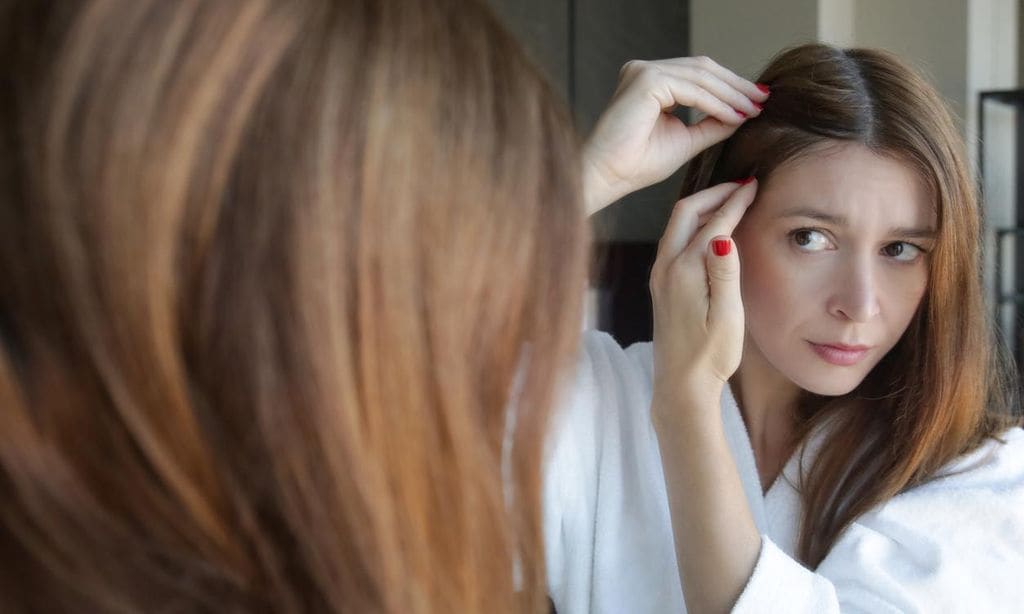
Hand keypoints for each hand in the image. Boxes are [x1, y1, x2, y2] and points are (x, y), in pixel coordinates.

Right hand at [582, 57, 767, 214]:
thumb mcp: (686, 140)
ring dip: (732, 94)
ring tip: (753, 109)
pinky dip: (717, 103)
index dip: (731, 86)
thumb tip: (742, 114)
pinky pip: (692, 90)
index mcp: (651, 82)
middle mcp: (644, 70)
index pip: (699, 75)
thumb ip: (711, 124)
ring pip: (701, 76)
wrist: (608, 177)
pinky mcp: (646, 81)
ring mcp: (643, 71)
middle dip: (736, 85)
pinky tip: (735, 116)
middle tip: (763, 99)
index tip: (757, 102)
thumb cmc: (637, 165)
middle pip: (703, 69)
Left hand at [649, 179, 756, 416]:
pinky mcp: (660, 285)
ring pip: (677, 225)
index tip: (755, 184)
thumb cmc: (710, 355)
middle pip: (685, 212)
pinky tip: (711, 228)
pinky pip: (674, 240)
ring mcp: (659, 275)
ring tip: (730, 199)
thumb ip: (725, 273)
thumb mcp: (727, 316)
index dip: (735, 201)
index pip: (713, 222)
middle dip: (714, 193)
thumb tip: (723, 235)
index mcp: (684, 271)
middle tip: (742, 185)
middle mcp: (665, 268)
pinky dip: (694, 224)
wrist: (680, 384)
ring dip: (702, 207)